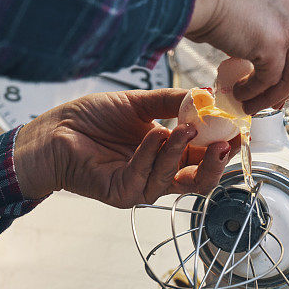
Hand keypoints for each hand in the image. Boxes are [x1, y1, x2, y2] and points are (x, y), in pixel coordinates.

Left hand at [13, 88, 235, 207]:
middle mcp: (157, 174)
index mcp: (167, 155)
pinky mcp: (120, 193)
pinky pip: (144, 178)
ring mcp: (140, 187)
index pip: (203, 159)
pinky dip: (151, 155)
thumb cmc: (90, 120)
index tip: (236, 131)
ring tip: (184, 128)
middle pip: (198, 182)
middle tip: (225, 143)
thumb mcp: (138, 104)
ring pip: (173, 180)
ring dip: (179, 152)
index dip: (222, 149)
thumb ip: (172, 103)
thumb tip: (206, 94)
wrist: (52, 130)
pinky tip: (153, 134)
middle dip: (215, 164)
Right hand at [186, 0, 288, 114]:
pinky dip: (255, 92)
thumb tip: (256, 54)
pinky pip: (270, 79)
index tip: (281, 78)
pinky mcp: (274, 43)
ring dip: (273, 95)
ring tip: (251, 104)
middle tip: (273, 98)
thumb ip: (261, 24)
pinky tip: (240, 95)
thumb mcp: (247, 5)